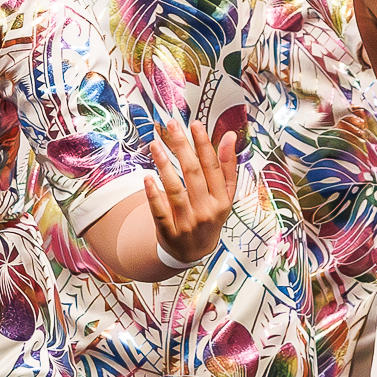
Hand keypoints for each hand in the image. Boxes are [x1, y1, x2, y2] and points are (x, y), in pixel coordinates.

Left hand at [143, 120, 237, 269]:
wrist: (193, 252)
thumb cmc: (209, 217)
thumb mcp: (225, 196)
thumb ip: (228, 166)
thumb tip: (229, 136)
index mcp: (222, 200)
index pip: (213, 168)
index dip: (204, 145)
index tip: (195, 124)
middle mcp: (206, 211)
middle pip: (193, 174)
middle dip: (182, 147)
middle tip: (172, 125)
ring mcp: (187, 222)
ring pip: (175, 190)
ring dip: (164, 165)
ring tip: (155, 144)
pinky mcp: (169, 231)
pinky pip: (159, 210)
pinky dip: (153, 194)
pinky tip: (147, 177)